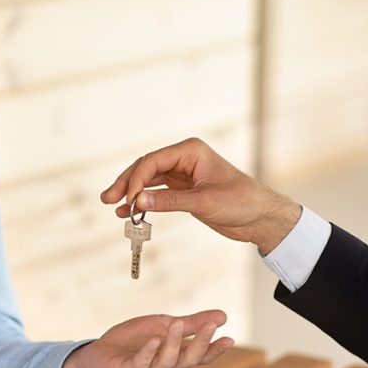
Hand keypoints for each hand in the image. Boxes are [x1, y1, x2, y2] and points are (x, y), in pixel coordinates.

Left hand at [62, 310, 233, 367]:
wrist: (100, 352)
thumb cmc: (134, 340)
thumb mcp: (164, 325)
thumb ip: (191, 323)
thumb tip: (223, 316)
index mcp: (175, 356)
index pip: (200, 357)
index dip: (215, 350)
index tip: (229, 339)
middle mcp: (164, 367)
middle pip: (188, 361)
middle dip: (201, 345)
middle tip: (210, 326)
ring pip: (166, 363)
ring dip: (173, 344)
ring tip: (177, 324)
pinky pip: (140, 364)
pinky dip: (149, 352)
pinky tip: (155, 339)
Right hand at [100, 137, 301, 253]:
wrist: (260, 216)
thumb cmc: (241, 202)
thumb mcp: (204, 202)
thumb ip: (169, 201)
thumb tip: (138, 202)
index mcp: (190, 151)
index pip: (153, 161)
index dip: (136, 179)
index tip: (129, 200)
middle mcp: (184, 159)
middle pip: (145, 167)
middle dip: (126, 183)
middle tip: (107, 199)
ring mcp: (182, 174)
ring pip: (147, 180)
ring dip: (131, 193)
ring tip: (112, 207)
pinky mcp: (183, 190)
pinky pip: (156, 193)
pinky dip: (143, 202)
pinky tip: (129, 212)